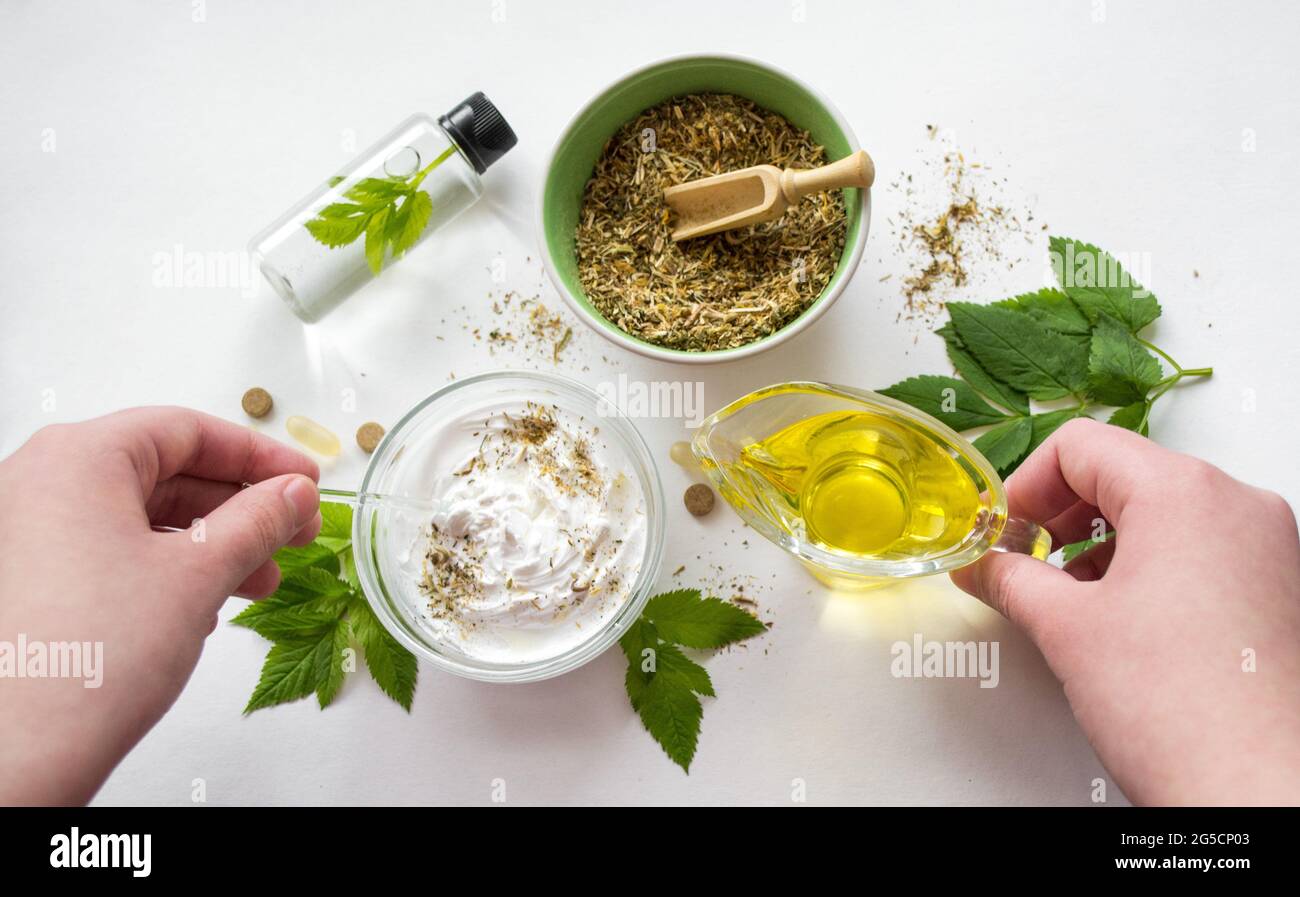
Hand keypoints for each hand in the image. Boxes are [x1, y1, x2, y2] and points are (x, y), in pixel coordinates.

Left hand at [0, 407, 321, 804]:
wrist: (19, 751)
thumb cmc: (91, 656)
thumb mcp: (200, 574)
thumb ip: (259, 520)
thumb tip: (295, 493)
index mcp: (78, 457)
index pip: (187, 429)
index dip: (260, 456)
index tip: (306, 481)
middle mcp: (39, 481)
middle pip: (164, 470)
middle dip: (238, 507)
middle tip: (293, 534)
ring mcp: (25, 529)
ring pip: (139, 514)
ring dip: (208, 543)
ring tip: (258, 583)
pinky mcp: (25, 575)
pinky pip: (108, 547)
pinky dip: (164, 565)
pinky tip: (200, 605)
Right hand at [952, 417, 1299, 804]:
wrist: (1263, 791)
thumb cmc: (1188, 713)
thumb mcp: (1066, 629)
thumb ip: (1010, 580)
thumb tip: (985, 567)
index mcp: (1185, 493)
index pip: (1082, 446)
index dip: (1025, 485)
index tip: (1004, 529)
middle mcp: (1239, 506)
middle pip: (1126, 472)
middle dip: (1063, 514)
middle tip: (1024, 558)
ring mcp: (1270, 547)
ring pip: (1166, 513)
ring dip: (1105, 543)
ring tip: (1069, 598)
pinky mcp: (1280, 589)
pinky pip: (1203, 550)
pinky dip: (1152, 569)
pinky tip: (1122, 621)